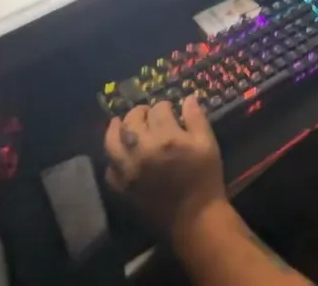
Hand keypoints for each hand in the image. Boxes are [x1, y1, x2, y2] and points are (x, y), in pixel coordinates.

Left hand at [104, 99, 224, 234]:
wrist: (194, 218)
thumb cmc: (205, 179)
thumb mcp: (208, 145)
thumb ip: (197, 119)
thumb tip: (187, 99)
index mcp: (167, 137)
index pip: (159, 109)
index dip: (165, 106)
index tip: (169, 109)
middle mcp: (142, 149)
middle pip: (132, 120)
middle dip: (139, 112)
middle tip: (146, 113)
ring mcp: (127, 169)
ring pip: (112, 140)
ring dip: (115, 128)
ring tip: (119, 123)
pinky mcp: (121, 187)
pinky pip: (109, 167)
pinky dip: (113, 158)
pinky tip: (120, 154)